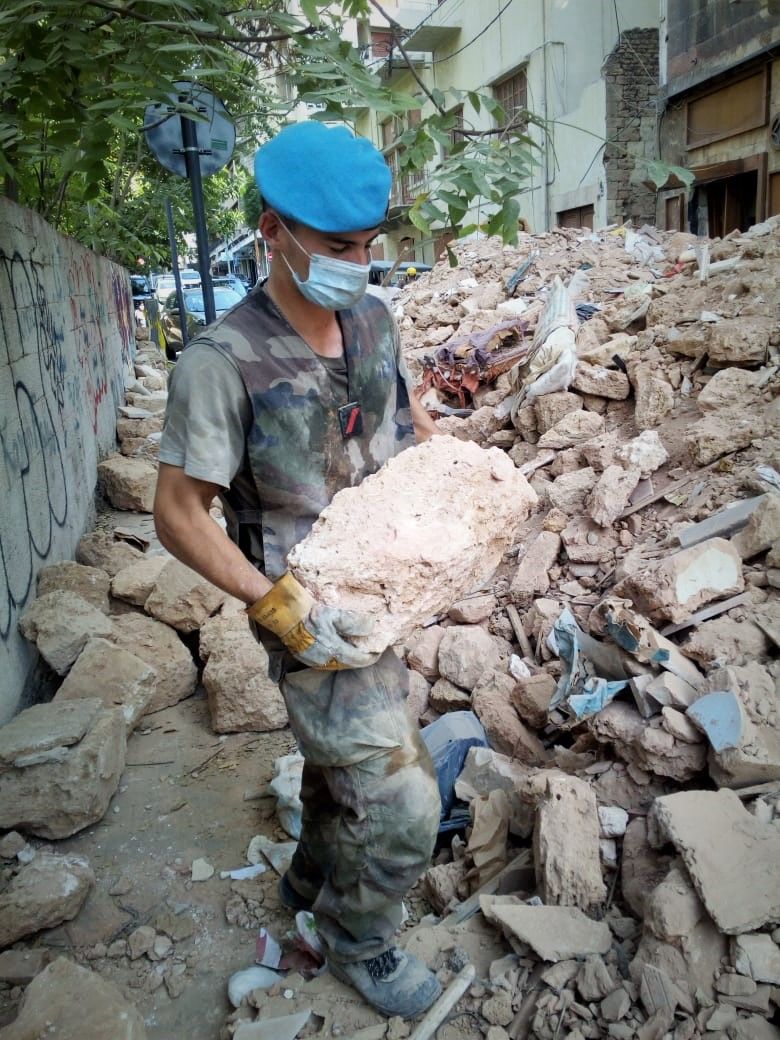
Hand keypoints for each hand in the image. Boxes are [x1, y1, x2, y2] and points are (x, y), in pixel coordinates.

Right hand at [247, 572, 377, 669]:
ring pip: (336, 663)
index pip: (358, 659)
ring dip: (348, 658)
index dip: (370, 656)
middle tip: (370, 651)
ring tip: (356, 650)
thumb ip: (354, 623)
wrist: (285, 615)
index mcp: (334, 651)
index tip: (379, 651)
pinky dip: (336, 656)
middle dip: (360, 658)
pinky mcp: (305, 656)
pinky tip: (338, 649)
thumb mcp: (335, 615)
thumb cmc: (311, 614)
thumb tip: (371, 627)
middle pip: (348, 663)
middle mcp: (324, 660)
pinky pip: (325, 660)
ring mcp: (313, 660)